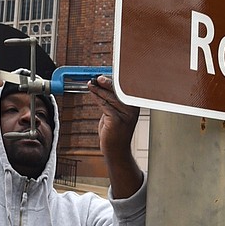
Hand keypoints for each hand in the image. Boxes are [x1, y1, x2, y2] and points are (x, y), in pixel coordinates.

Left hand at [88, 75, 141, 198]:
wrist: (116, 151)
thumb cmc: (115, 132)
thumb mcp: (114, 114)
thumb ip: (111, 102)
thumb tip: (102, 87)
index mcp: (134, 106)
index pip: (124, 89)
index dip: (114, 80)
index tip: (104, 75)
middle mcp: (132, 110)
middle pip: (117, 91)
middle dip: (105, 83)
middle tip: (96, 77)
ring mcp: (125, 115)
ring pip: (109, 97)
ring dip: (98, 89)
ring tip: (90, 84)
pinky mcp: (116, 120)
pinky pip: (104, 105)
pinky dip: (96, 97)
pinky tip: (92, 92)